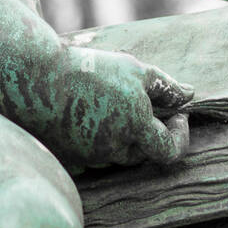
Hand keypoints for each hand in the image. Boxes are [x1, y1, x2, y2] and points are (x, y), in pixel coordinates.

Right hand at [34, 46, 192, 171]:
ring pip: (117, 153)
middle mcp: (113, 148)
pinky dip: (100, 137)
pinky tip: (91, 113)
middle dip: (149, 131)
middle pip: (142, 152)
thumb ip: (165, 86)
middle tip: (144, 102)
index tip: (177, 114)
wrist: (38, 80)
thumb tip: (189, 95)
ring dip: (123, 134)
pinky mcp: (70, 156)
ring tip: (112, 102)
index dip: (180, 135)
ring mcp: (90, 156)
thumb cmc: (89, 71)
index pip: (169, 150)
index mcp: (134, 128)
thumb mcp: (134, 70)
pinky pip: (94, 154)